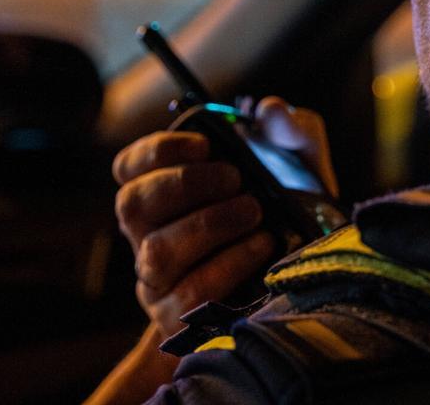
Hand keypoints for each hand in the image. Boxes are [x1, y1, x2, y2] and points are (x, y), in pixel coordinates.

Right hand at [111, 97, 334, 338]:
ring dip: (208, 225)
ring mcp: (159, 280)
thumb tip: (270, 110)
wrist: (301, 288)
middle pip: (132, 204)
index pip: (128, 167)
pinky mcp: (180, 318)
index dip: (158, 150)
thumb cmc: (287, 216)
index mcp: (161, 194)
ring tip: (253, 212)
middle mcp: (148, 235)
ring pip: (158, 251)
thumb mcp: (297, 169)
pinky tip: (262, 246)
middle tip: (234, 179)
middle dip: (184, 184)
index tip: (205, 144)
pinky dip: (230, 263)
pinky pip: (192, 292)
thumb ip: (290, 131)